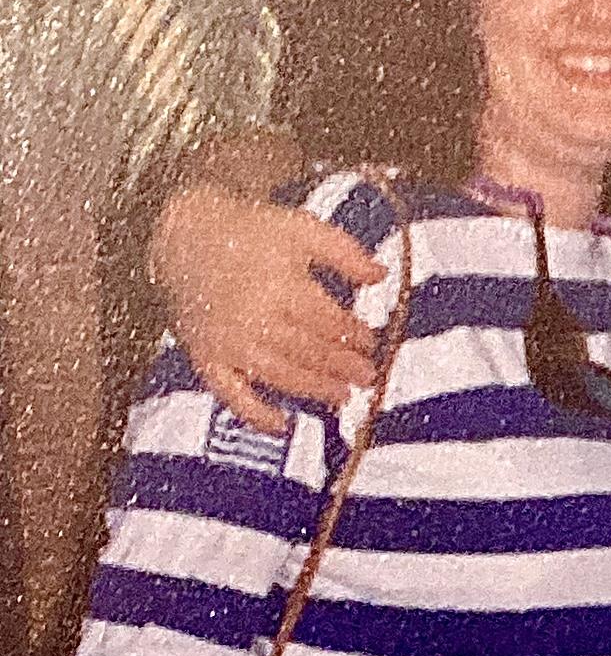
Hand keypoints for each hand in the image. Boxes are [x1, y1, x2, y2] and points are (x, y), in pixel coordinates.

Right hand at [149, 186, 381, 430]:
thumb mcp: (302, 229)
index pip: (326, 320)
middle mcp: (252, 319)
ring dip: (314, 389)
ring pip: (278, 375)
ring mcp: (227, 344)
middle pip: (307, 351)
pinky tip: (282, 425)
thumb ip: (344, 252)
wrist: (184, 238)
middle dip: (342, 366)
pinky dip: (255, 414)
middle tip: (369, 377)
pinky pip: (230, 395)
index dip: (353, 334)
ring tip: (343, 397)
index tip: (372, 342)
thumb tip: (381, 276)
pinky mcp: (205, 359)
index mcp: (279, 287)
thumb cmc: (250, 231)